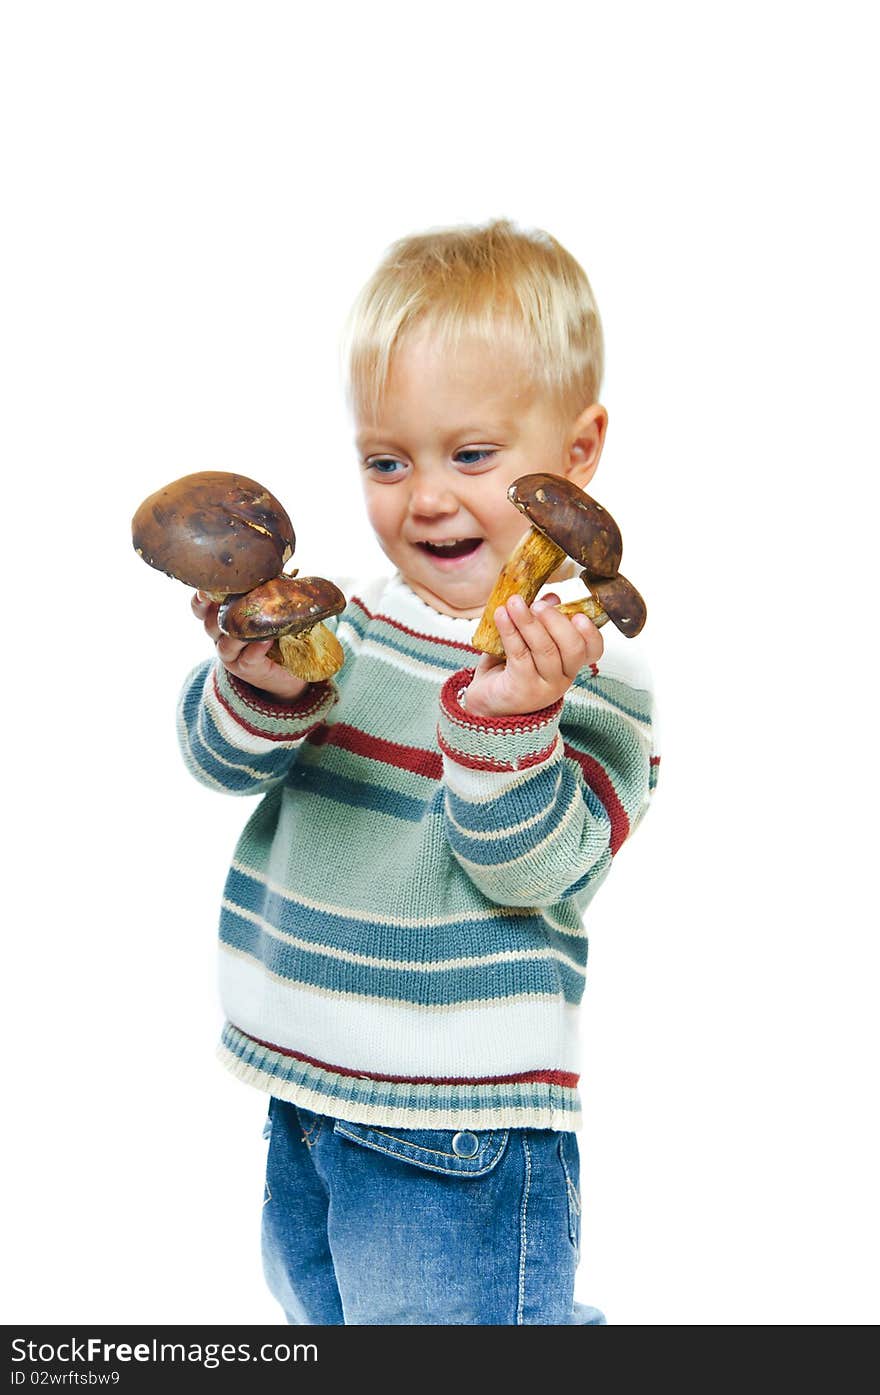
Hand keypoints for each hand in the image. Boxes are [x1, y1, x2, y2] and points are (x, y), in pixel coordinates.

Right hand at [191, 591, 310, 701]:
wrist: (286, 671)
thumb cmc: (276, 634)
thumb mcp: (266, 609)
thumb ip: (264, 592)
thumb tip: (277, 567)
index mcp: (221, 620)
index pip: (201, 608)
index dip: (200, 599)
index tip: (205, 588)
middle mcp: (221, 639)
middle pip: (210, 625)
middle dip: (217, 612)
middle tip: (232, 598)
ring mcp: (232, 656)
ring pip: (225, 644)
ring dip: (237, 632)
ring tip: (251, 622)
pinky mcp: (248, 670)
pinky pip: (247, 659)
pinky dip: (255, 649)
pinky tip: (265, 640)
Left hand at [464, 593, 602, 718]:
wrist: (486, 704)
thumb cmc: (509, 670)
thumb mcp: (526, 642)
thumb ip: (539, 620)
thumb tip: (552, 597)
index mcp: (569, 663)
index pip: (593, 650)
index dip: (591, 632)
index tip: (579, 615)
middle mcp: (563, 677)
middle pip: (573, 648)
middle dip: (556, 621)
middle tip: (537, 604)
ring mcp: (544, 687)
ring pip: (545, 650)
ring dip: (528, 622)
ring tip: (514, 602)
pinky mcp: (522, 689)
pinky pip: (519, 655)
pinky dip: (510, 631)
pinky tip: (501, 615)